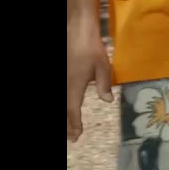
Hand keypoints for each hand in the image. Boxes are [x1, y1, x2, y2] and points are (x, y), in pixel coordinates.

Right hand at [67, 18, 113, 141]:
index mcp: (74, 85)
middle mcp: (64, 85)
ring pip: (61, 104)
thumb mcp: (103, 66)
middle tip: (72, 138)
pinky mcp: (62, 75)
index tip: (78, 135)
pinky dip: (64, 106)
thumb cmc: (91, 48)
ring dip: (64, 117)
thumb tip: (107, 101)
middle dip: (67, 125)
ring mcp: (61, 80)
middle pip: (63, 110)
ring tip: (68, 129)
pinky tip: (67, 109)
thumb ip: (104, 84)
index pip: (72, 110)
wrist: (77, 31)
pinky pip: (62, 94)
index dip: (75, 124)